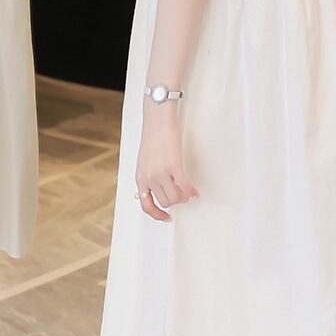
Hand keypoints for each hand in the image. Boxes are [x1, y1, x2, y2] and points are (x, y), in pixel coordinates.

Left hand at [135, 100, 198, 221]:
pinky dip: (192, 191)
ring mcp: (161, 172)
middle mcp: (149, 177)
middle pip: (166, 202)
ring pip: (176, 197)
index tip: (166, 216)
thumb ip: (149, 175)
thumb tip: (158, 189)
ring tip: (188, 191)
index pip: (146, 205)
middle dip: (176, 201)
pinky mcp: (174, 165)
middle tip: (182, 194)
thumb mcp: (144, 160)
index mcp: (140, 177)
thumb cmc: (152, 136)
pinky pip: (185, 186)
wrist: (157, 119)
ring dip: (184, 197)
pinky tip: (195, 191)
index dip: (157, 215)